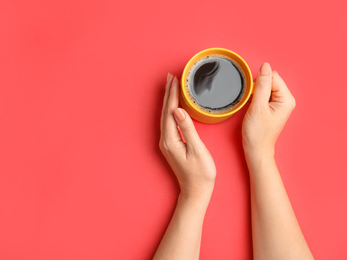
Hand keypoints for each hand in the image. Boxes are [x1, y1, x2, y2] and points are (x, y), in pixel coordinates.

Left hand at [159, 73, 215, 198]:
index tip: (175, 79)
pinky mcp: (171, 145)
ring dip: (169, 100)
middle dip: (168, 93)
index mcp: (171, 139)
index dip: (172, 94)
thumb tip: (178, 110)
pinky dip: (171, 110)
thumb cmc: (200, 173)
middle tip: (171, 77)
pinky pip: (169, 122)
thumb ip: (188, 129)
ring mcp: (167, 143)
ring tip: (172, 86)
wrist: (196, 191)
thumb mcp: (197, 150)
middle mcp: (165, 140)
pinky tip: (175, 106)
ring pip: (166, 116)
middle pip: (165, 111)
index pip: (170, 111)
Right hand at [242, 63, 295, 156]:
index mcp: (286, 99)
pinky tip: (254, 108)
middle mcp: (286, 99)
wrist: (256, 149)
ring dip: (256, 93)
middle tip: (254, 104)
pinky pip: (263, 93)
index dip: (259, 83)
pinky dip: (256, 97)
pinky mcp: (273, 106)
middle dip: (258, 88)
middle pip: (270, 80)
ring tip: (254, 107)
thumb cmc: (257, 133)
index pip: (272, 76)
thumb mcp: (258, 107)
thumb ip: (262, 85)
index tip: (254, 98)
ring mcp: (280, 103)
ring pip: (265, 86)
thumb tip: (265, 66)